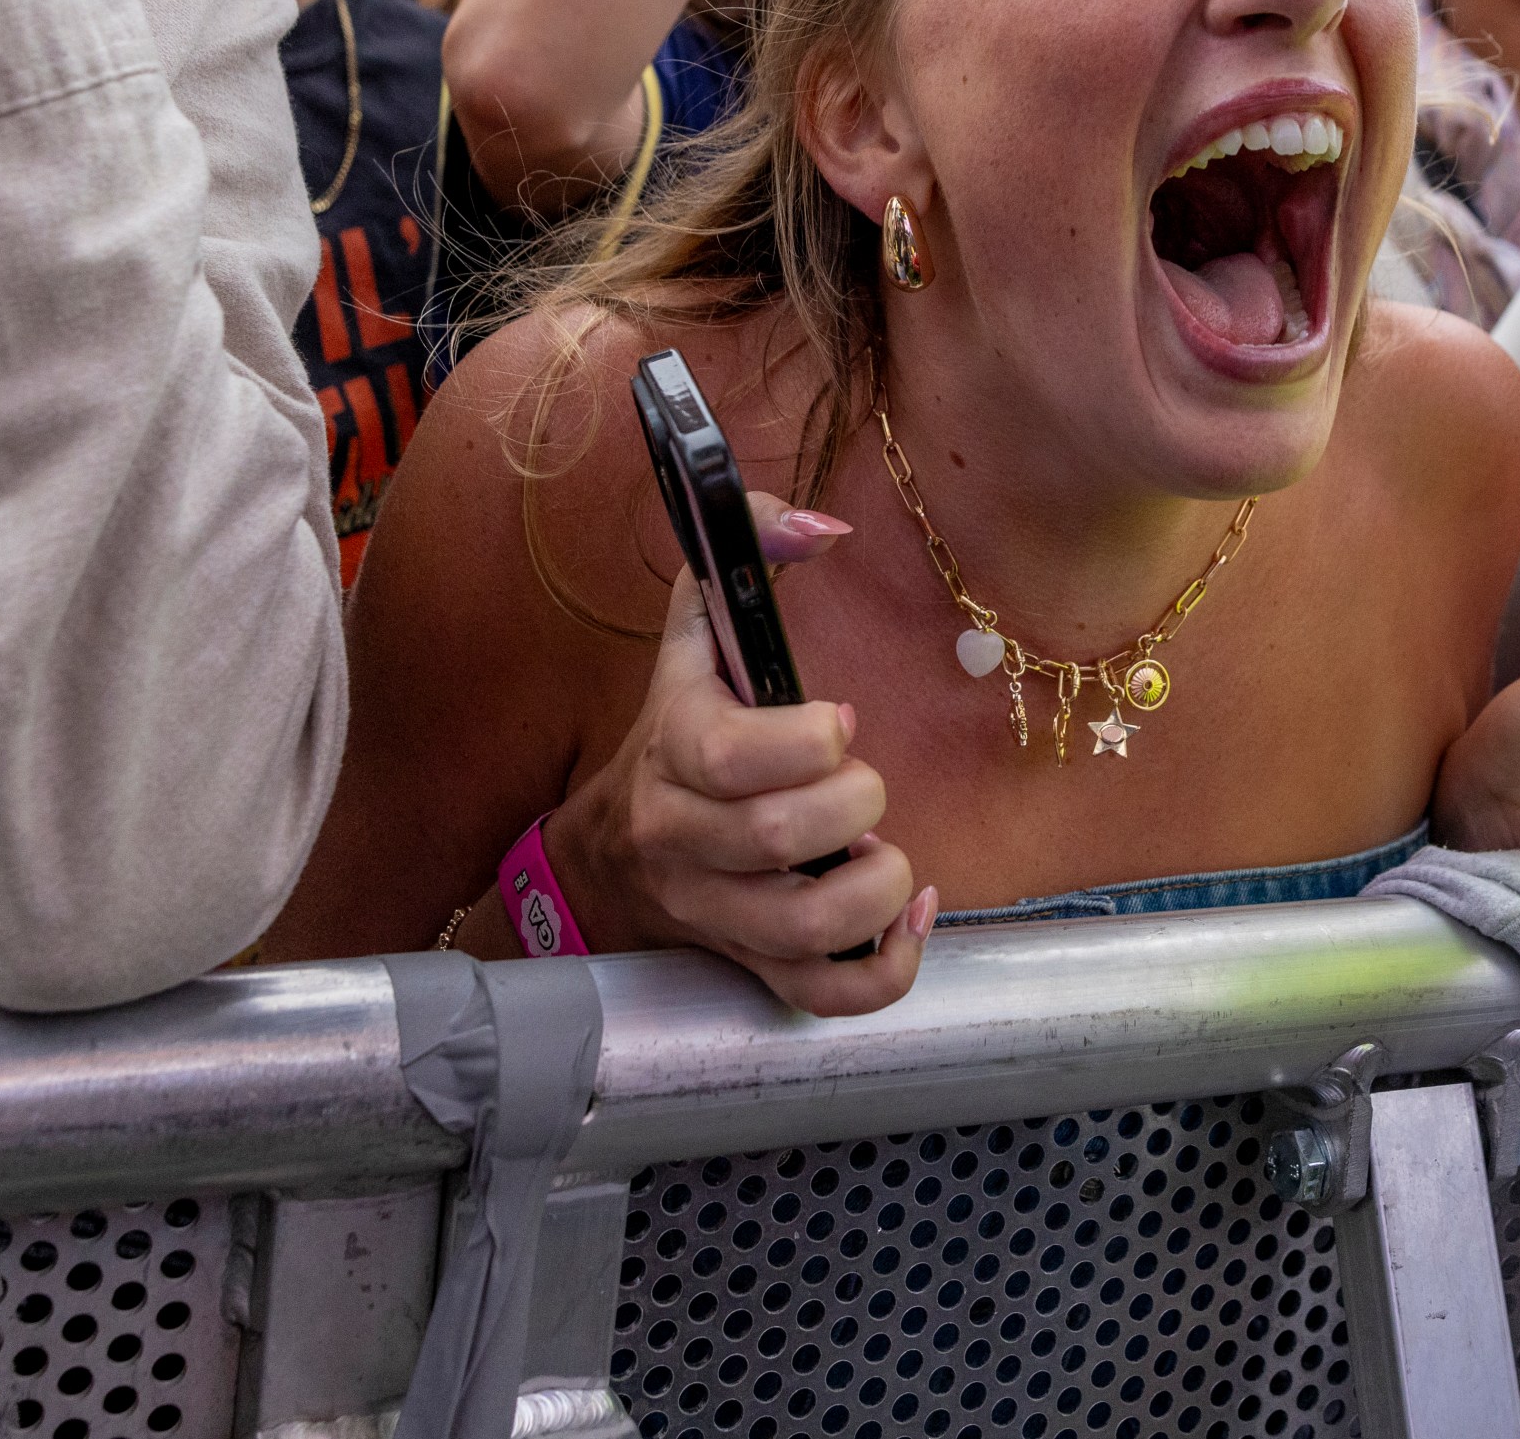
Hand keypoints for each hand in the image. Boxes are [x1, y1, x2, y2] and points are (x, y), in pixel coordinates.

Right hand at [540, 516, 932, 1013]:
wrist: (612, 853)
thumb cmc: (680, 726)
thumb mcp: (695, 631)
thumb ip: (746, 552)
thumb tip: (821, 525)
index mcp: (672, 749)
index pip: (734, 756)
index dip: (809, 740)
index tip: (838, 720)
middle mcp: (683, 840)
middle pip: (778, 838)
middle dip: (854, 804)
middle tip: (863, 786)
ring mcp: (715, 913)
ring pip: (802, 928)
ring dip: (874, 891)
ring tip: (885, 857)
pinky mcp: (748, 965)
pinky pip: (819, 995)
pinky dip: (882, 971)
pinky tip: (907, 918)